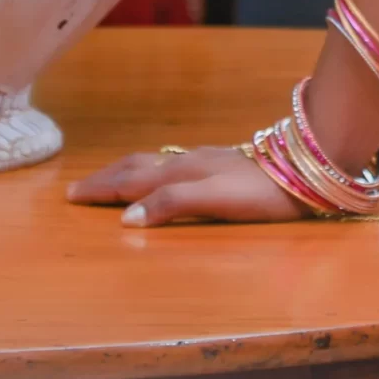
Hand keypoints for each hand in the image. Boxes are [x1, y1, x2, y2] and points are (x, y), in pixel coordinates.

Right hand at [65, 145, 310, 226]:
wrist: (307, 167)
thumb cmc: (263, 193)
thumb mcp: (216, 202)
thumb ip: (173, 205)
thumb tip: (127, 219)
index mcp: (182, 173)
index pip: (131, 180)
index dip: (102, 189)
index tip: (71, 196)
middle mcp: (188, 162)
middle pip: (136, 167)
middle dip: (105, 178)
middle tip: (76, 189)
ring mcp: (204, 160)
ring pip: (153, 162)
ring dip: (124, 171)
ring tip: (107, 179)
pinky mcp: (220, 162)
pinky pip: (170, 163)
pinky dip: (149, 169)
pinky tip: (159, 173)